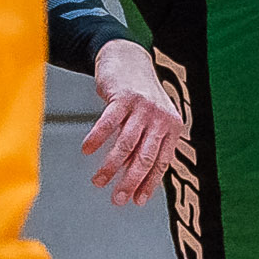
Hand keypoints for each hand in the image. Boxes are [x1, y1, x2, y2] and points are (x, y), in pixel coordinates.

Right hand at [84, 40, 184, 206]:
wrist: (128, 58)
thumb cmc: (138, 95)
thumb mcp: (151, 120)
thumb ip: (145, 145)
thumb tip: (133, 178)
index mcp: (172, 127)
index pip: (161, 162)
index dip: (149, 184)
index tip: (136, 201)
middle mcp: (161, 118)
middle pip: (144, 158)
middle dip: (129, 182)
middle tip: (116, 199)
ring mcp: (143, 107)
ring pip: (125, 145)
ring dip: (110, 167)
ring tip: (98, 181)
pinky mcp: (124, 97)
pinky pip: (108, 124)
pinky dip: (96, 139)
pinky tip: (87, 150)